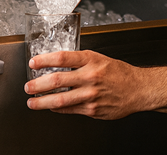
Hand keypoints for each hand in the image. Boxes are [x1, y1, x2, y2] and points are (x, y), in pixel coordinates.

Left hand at [24, 50, 147, 119]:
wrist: (138, 89)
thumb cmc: (120, 73)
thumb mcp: (100, 59)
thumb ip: (80, 61)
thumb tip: (58, 64)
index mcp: (91, 60)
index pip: (62, 58)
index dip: (44, 60)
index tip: (33, 62)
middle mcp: (90, 77)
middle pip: (57, 80)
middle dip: (38, 84)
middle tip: (28, 86)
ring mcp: (90, 95)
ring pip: (59, 99)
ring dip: (42, 102)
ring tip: (32, 102)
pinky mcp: (92, 110)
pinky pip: (69, 109)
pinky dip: (56, 108)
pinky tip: (50, 107)